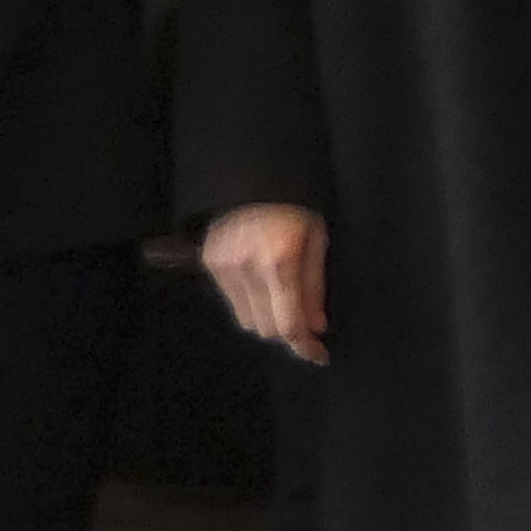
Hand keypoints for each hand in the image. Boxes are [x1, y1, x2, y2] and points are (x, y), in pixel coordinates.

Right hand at [204, 204, 330, 362]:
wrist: (251, 175)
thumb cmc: (295, 204)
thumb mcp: (317, 240)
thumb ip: (314, 286)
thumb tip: (316, 327)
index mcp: (280, 261)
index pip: (289, 324)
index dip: (305, 347)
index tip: (319, 356)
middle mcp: (248, 269)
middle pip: (267, 329)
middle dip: (289, 332)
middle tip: (305, 323)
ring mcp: (224, 267)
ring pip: (248, 320)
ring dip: (269, 318)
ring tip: (283, 297)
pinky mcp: (211, 263)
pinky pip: (233, 302)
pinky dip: (252, 302)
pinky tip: (263, 282)